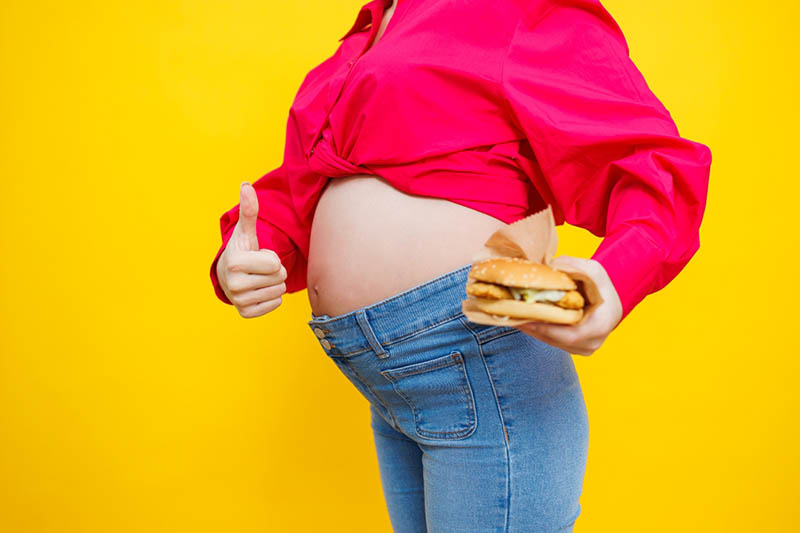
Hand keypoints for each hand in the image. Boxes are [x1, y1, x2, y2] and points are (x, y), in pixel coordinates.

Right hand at [217, 181, 287, 317]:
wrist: (227, 275)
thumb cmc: (241, 251)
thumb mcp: (245, 232)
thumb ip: (249, 211)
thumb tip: (246, 185)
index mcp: (235, 263)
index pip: (275, 265)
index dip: (272, 258)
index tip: (258, 256)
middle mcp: (234, 285)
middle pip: (279, 278)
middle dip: (274, 271)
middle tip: (259, 268)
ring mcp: (239, 301)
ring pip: (279, 292)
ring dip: (273, 284)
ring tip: (258, 278)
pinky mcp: (245, 313)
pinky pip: (275, 304)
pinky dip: (271, 297)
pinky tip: (258, 290)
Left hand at [513, 256, 622, 355]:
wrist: (606, 301)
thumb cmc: (600, 285)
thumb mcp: (592, 270)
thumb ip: (573, 267)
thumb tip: (549, 266)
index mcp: (603, 323)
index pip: (571, 334)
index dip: (546, 328)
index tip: (526, 318)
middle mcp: (594, 341)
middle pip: (557, 339)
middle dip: (534, 327)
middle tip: (512, 315)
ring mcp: (584, 348)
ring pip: (552, 342)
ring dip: (533, 329)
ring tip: (514, 316)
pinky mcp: (575, 348)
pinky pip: (553, 341)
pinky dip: (539, 330)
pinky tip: (525, 319)